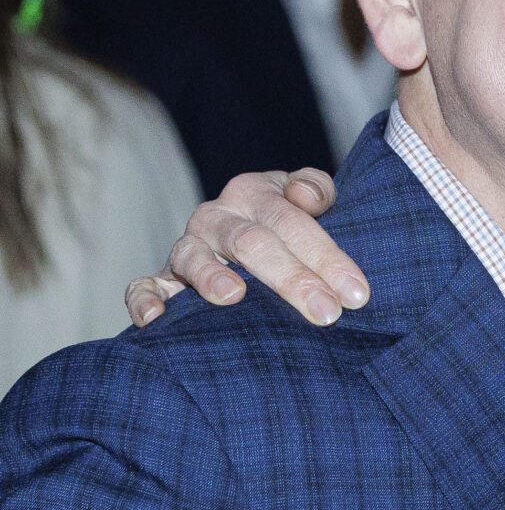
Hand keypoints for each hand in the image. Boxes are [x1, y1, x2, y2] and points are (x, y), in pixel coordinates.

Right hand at [125, 168, 364, 329]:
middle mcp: (216, 218)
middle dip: (291, 279)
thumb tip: (306, 198)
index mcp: (253, 193)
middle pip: (251, 243)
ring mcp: (186, 248)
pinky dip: (145, 300)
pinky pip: (144, 286)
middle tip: (325, 312)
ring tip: (234, 298)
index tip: (356, 293)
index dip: (325, 256)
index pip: (291, 221)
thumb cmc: (291, 225)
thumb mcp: (311, 198)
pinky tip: (157, 320)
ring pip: (193, 258)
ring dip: (211, 277)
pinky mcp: (163, 280)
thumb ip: (316, 189)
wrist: (252, 237)